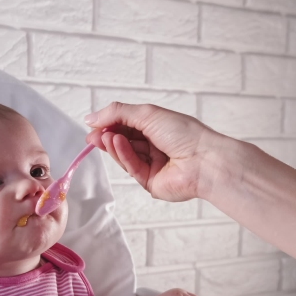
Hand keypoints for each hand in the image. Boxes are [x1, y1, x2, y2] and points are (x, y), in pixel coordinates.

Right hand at [84, 102, 227, 201]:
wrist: (204, 160)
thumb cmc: (184, 133)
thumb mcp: (147, 113)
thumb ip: (117, 113)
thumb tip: (91, 118)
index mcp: (157, 128)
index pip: (126, 125)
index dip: (109, 124)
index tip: (93, 124)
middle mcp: (154, 146)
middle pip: (123, 142)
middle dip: (107, 137)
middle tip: (92, 135)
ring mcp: (152, 165)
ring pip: (125, 156)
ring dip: (114, 146)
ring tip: (106, 137)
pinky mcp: (150, 182)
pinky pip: (132, 168)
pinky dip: (124, 156)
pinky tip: (118, 144)